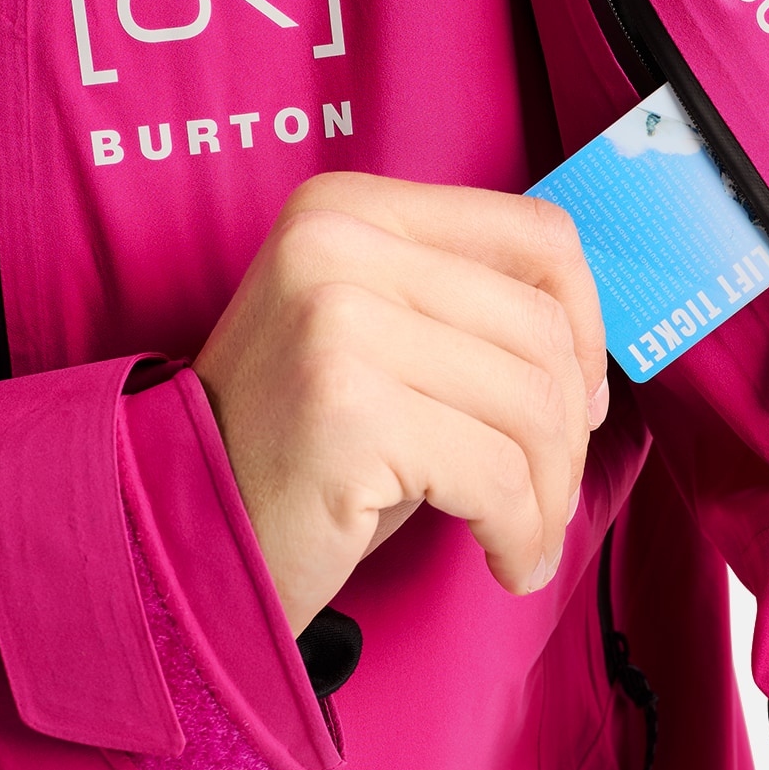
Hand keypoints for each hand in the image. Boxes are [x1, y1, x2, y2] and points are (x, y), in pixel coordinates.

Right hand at [193, 173, 608, 633]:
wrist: (175, 535)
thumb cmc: (301, 448)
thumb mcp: (381, 340)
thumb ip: (468, 307)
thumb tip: (592, 346)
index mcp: (351, 208)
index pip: (538, 236)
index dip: (587, 325)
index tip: (581, 400)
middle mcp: (338, 244)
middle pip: (543, 329)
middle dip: (570, 431)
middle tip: (547, 496)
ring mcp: (336, 320)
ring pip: (532, 405)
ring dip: (550, 493)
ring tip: (524, 536)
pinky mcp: (345, 409)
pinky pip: (497, 476)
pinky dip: (520, 532)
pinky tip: (504, 561)